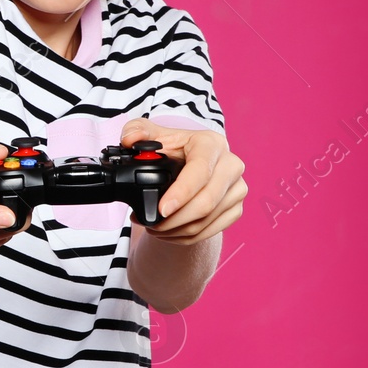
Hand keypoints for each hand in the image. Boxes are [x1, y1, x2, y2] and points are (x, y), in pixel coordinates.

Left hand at [120, 118, 246, 244]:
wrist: (189, 166)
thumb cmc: (173, 150)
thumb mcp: (152, 135)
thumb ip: (136, 130)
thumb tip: (130, 139)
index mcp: (211, 143)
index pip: (201, 170)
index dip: (182, 192)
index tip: (162, 209)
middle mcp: (231, 165)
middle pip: (207, 201)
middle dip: (175, 219)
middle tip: (150, 224)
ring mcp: (237, 188)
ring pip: (207, 220)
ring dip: (177, 230)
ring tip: (155, 228)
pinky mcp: (236, 208)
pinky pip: (211, 231)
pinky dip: (187, 237)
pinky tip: (170, 232)